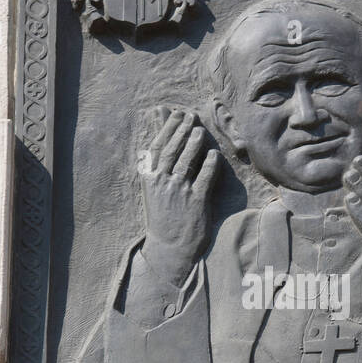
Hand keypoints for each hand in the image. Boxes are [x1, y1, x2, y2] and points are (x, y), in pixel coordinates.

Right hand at [139, 109, 218, 288]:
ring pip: (186, 161)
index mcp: (150, 179)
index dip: (167, 128)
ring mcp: (179, 192)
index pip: (157, 147)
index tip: (175, 114)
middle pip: (172, 150)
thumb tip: (147, 149)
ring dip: (194, 143)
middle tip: (191, 116)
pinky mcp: (196, 202)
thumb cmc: (162, 218)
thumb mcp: (152, 192)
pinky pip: (204, 178)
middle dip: (181, 130)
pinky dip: (209, 165)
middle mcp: (162, 183)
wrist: (169, 249)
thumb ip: (154, 168)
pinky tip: (214, 155)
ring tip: (200, 131)